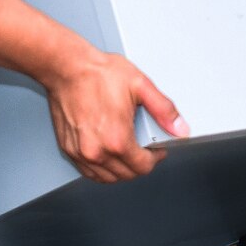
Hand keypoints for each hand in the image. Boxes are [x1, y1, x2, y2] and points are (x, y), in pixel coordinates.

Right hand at [44, 48, 188, 183]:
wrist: (66, 68)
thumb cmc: (97, 74)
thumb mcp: (140, 85)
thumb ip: (163, 109)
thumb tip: (180, 128)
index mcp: (117, 139)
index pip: (143, 167)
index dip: (155, 158)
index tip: (156, 149)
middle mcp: (97, 151)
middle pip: (127, 175)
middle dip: (139, 163)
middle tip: (142, 146)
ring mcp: (81, 153)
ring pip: (107, 178)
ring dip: (121, 169)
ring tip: (126, 150)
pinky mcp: (68, 150)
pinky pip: (88, 172)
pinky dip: (101, 168)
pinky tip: (107, 153)